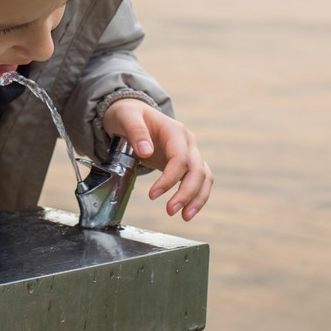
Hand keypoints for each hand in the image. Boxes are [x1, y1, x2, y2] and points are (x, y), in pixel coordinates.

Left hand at [102, 98, 212, 220]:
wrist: (133, 114)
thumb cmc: (129, 115)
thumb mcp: (126, 117)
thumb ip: (135, 131)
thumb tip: (145, 151)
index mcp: (175, 130)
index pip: (180, 158)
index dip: (169, 179)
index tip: (153, 194)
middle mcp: (188, 142)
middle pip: (197, 170)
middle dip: (186, 193)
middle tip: (170, 211)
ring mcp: (190, 153)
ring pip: (204, 177)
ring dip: (197, 199)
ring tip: (185, 217)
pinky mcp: (187, 164)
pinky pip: (199, 181)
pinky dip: (196, 196)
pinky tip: (187, 211)